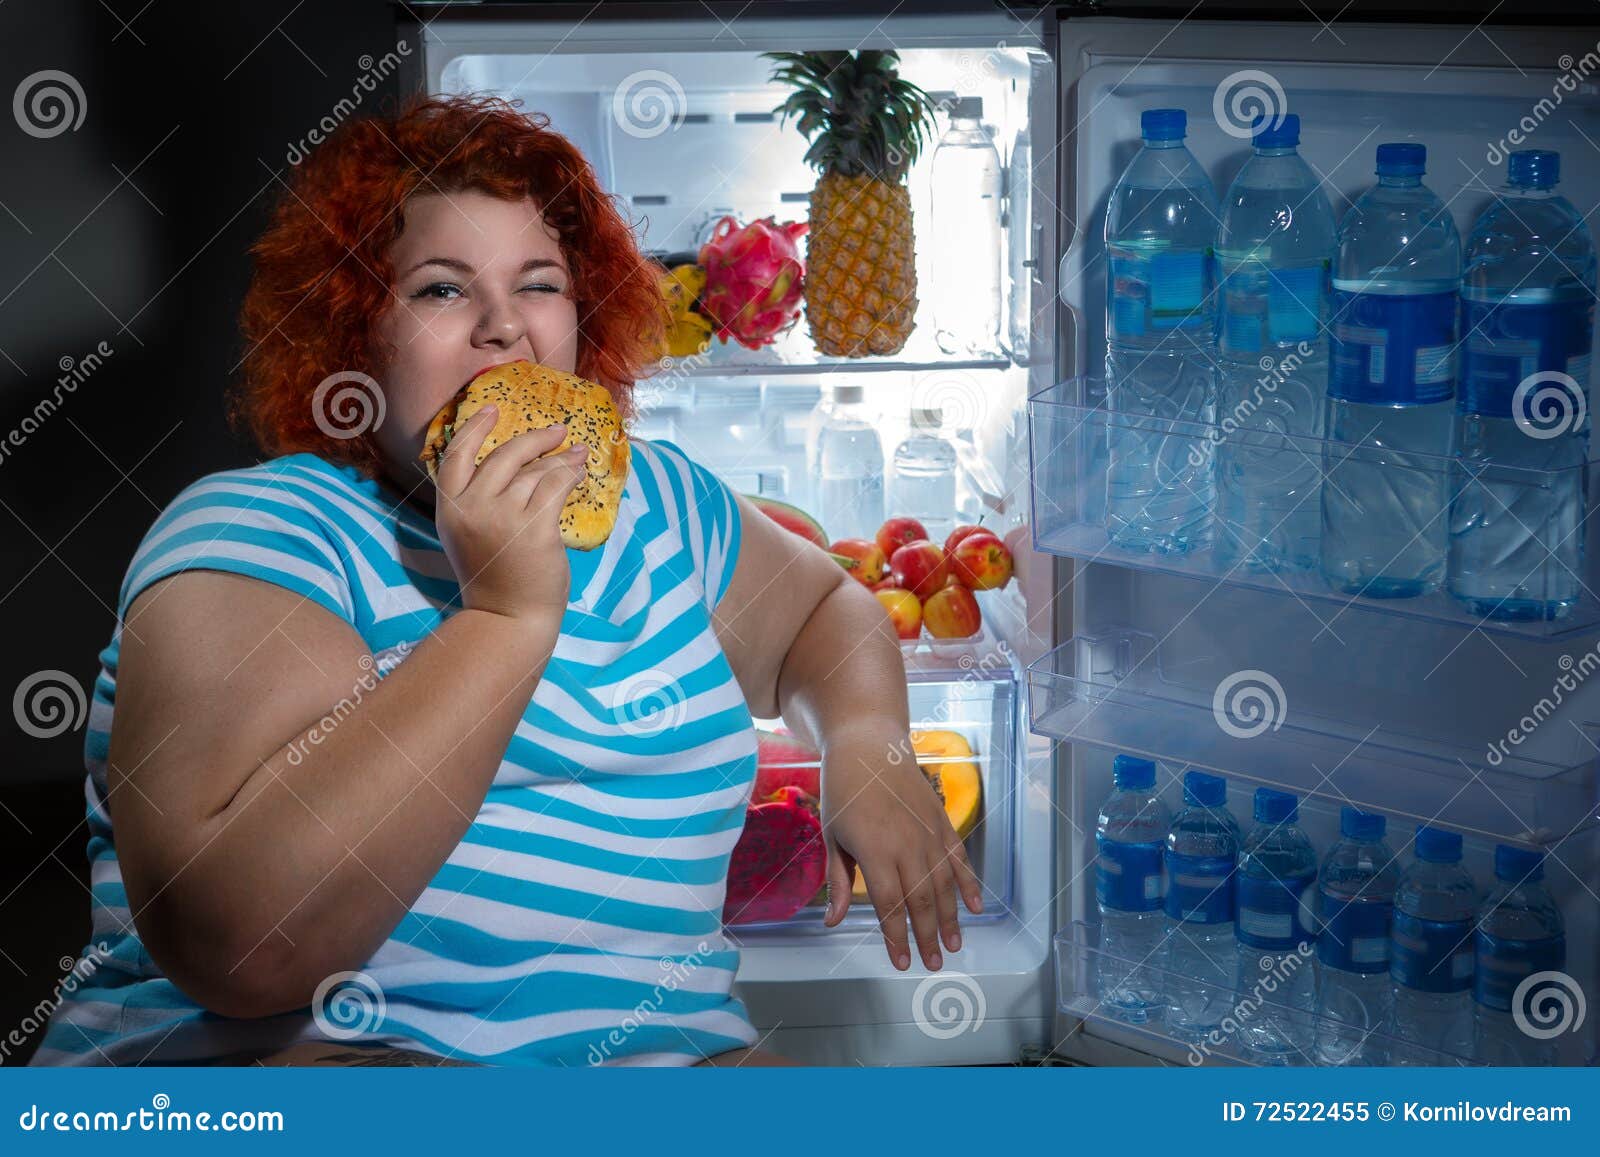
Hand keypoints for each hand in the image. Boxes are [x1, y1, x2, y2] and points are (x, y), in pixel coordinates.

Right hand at [432, 405, 588, 623]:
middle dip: (536, 439)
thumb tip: (521, 461)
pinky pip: (556, 487)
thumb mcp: (470, 534)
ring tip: (577, 454)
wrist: (508, 617)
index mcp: (450, 509)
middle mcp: (472, 509)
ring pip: (537, 472)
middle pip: (505, 456)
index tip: (492, 409)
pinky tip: (579, 470)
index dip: (474, 428)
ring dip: (562, 459)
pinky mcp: (535, 530)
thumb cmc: (494, 577)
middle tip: (558, 431)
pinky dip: (570, 475)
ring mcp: (503, 518)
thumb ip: (481, 499)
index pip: (456, 455)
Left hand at [817, 728, 983, 970]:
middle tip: (932, 964)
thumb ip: (837, 881)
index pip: (891, 905)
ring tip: (955, 945)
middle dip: (928, 936)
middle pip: (922, 901)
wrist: (869, 746)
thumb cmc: (843, 791)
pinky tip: (975, 907)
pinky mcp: (941, 822)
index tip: (902, 961)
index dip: (897, 937)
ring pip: (944, 885)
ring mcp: (928, 833)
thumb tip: (831, 922)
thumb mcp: (832, 836)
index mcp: (875, 851)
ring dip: (951, 918)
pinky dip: (968, 884)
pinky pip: (959, 859)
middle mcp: (907, 845)